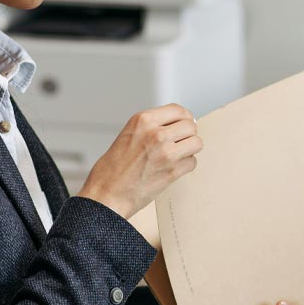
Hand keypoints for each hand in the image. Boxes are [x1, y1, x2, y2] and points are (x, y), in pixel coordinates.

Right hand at [77, 104, 202, 219]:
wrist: (107, 194)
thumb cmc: (113, 169)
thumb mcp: (129, 134)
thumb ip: (152, 126)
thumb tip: (180, 123)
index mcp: (143, 120)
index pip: (178, 110)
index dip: (184, 118)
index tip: (183, 124)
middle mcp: (156, 133)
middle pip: (190, 126)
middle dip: (187, 135)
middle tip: (179, 143)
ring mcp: (166, 152)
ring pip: (196, 143)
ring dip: (189, 150)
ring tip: (176, 155)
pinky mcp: (172, 171)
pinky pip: (192, 162)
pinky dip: (185, 166)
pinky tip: (172, 168)